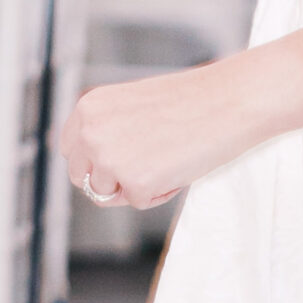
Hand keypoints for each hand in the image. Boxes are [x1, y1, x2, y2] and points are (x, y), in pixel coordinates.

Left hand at [61, 57, 263, 209]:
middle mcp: (90, 132)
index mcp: (89, 107)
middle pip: (82, 178)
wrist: (231, 99)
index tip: (119, 157)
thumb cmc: (193, 99)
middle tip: (149, 161)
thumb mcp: (134, 104)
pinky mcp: (135, 183)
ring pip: (109, 194)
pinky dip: (161, 192)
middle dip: (110, 178)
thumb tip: (94, 164)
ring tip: (169, 157)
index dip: (93, 160)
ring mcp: (109, 159)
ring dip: (137, 185)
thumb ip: (108, 128)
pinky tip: (180, 166)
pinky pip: (141, 202)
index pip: (70, 150)